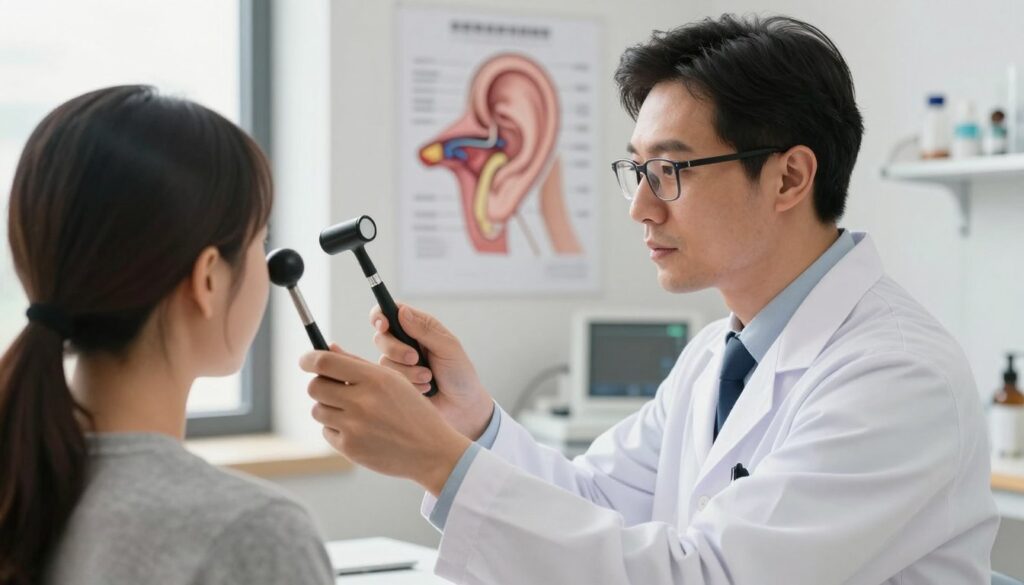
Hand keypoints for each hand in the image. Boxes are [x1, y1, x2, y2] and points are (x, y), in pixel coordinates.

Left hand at [300, 345, 470, 495]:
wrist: (431, 450)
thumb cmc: (413, 411)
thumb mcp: (393, 380)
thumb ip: (358, 363)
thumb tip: (329, 349)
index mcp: (374, 378)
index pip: (325, 362)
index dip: (309, 359)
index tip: (305, 361)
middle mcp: (361, 401)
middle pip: (315, 387)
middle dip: (321, 385)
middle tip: (334, 388)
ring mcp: (354, 427)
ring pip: (318, 410)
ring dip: (329, 408)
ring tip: (352, 411)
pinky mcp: (350, 448)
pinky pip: (326, 432)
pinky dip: (337, 429)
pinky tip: (359, 430)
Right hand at [370, 304, 493, 439]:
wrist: (463, 407)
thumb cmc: (460, 373)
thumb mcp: (448, 348)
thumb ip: (425, 330)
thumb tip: (402, 312)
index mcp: (418, 327)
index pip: (390, 312)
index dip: (380, 316)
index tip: (383, 325)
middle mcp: (404, 343)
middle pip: (380, 337)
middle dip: (396, 349)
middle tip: (415, 358)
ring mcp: (398, 364)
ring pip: (384, 361)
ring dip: (408, 371)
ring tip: (429, 378)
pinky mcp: (396, 383)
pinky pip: (389, 380)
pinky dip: (409, 384)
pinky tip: (425, 389)